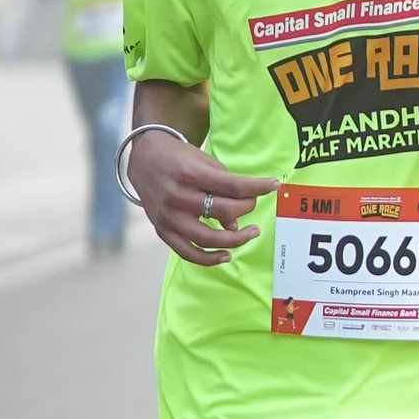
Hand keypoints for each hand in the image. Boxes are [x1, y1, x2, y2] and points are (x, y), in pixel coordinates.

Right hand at [128, 127, 279, 265]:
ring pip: (208, 238)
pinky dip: (209, 259)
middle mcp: (179, 196)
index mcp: (191, 174)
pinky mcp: (163, 230)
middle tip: (253, 204)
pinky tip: (226, 255)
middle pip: (225, 210)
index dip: (257, 187)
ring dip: (235, 240)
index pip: (233, 186)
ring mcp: (170, 216)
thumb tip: (236, 224)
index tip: (273, 185)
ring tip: (251, 233)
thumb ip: (223, 186)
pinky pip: (188, 252)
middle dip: (247, 208)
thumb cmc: (180, 159)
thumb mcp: (202, 161)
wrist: (145, 160)